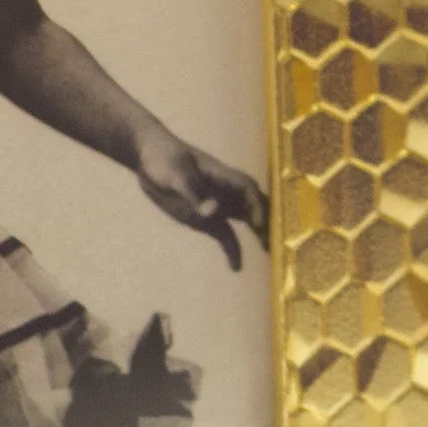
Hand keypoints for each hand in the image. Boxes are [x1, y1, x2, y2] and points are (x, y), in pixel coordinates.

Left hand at [132, 124, 269, 268]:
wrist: (148, 158)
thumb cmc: (163, 158)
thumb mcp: (175, 174)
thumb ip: (193, 192)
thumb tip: (212, 212)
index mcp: (222, 176)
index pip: (247, 189)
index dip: (256, 205)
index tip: (259, 224)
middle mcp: (226, 191)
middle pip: (254, 205)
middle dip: (268, 221)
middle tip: (279, 242)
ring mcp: (218, 205)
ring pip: (246, 220)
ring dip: (259, 234)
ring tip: (270, 254)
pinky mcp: (207, 219)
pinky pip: (225, 235)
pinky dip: (232, 249)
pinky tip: (236, 267)